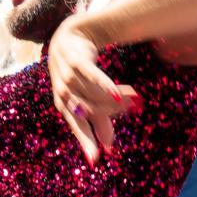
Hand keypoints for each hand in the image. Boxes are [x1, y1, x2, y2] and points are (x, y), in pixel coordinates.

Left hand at [46, 19, 140, 163]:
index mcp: (63, 104)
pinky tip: (119, 92)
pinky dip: (105, 85)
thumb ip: (98, 120)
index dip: (86, 141)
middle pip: (88, 109)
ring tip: (134, 98)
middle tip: (131, 111)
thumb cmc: (76, 72)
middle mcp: (62, 92)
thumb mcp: (87, 97)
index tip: (96, 159)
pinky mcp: (76, 61)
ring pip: (93, 94)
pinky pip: (92, 75)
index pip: (77, 126)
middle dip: (109, 114)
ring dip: (115, 98)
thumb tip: (109, 148)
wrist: (69, 37)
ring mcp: (67, 76)